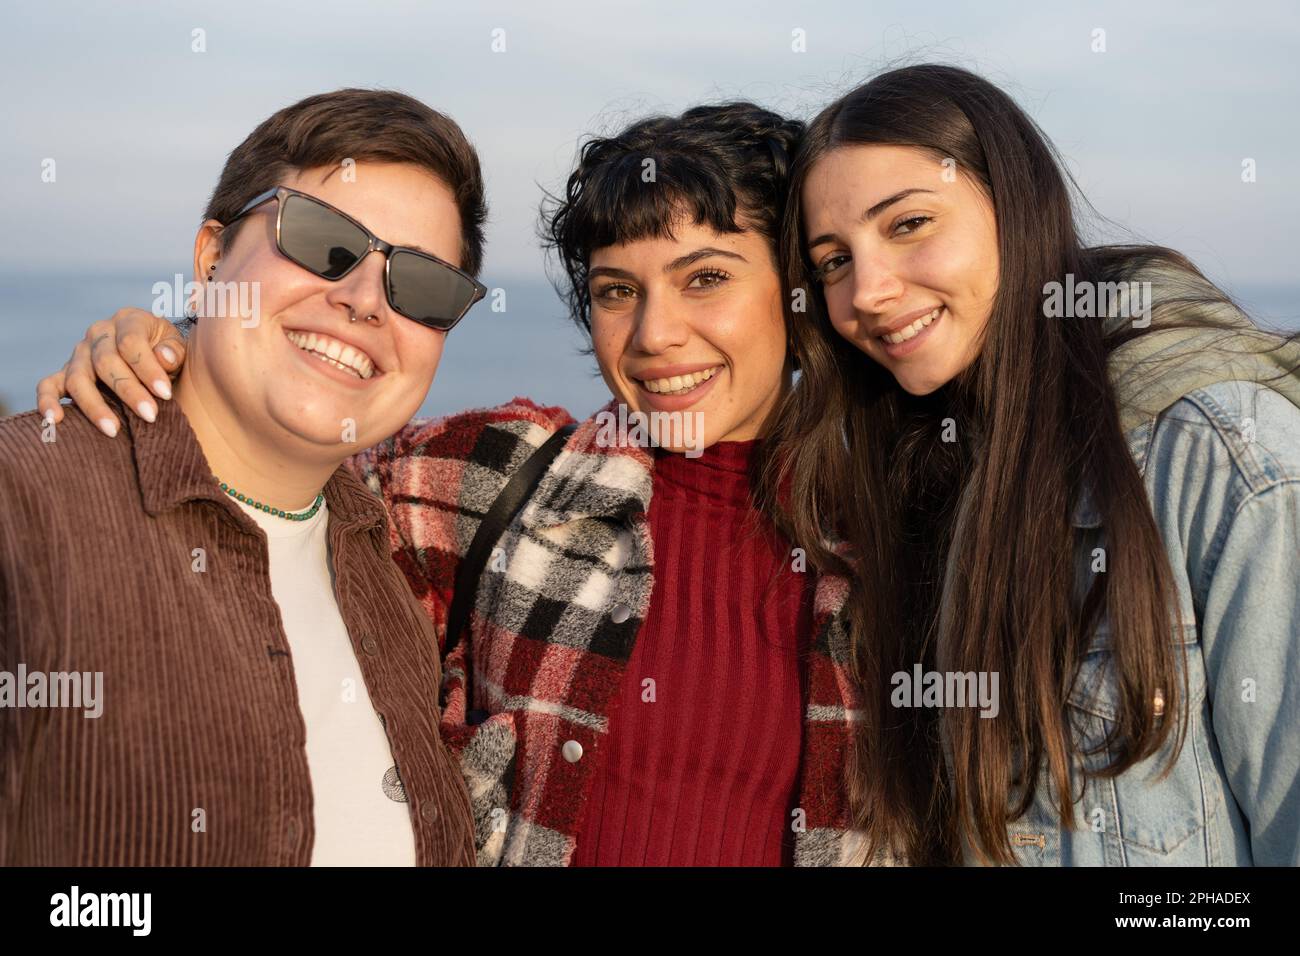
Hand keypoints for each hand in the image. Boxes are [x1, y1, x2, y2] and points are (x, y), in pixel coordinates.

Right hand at [36, 308, 185, 436]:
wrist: (152, 353)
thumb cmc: (166, 352)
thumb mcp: (177, 346)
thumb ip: (174, 351)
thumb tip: (164, 356)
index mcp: (128, 320)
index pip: (131, 343)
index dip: (148, 369)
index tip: (165, 394)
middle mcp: (99, 333)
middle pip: (105, 362)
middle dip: (129, 391)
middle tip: (150, 416)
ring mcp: (79, 353)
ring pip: (78, 378)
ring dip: (95, 406)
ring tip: (113, 430)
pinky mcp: (65, 372)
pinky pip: (48, 385)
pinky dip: (47, 401)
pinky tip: (54, 420)